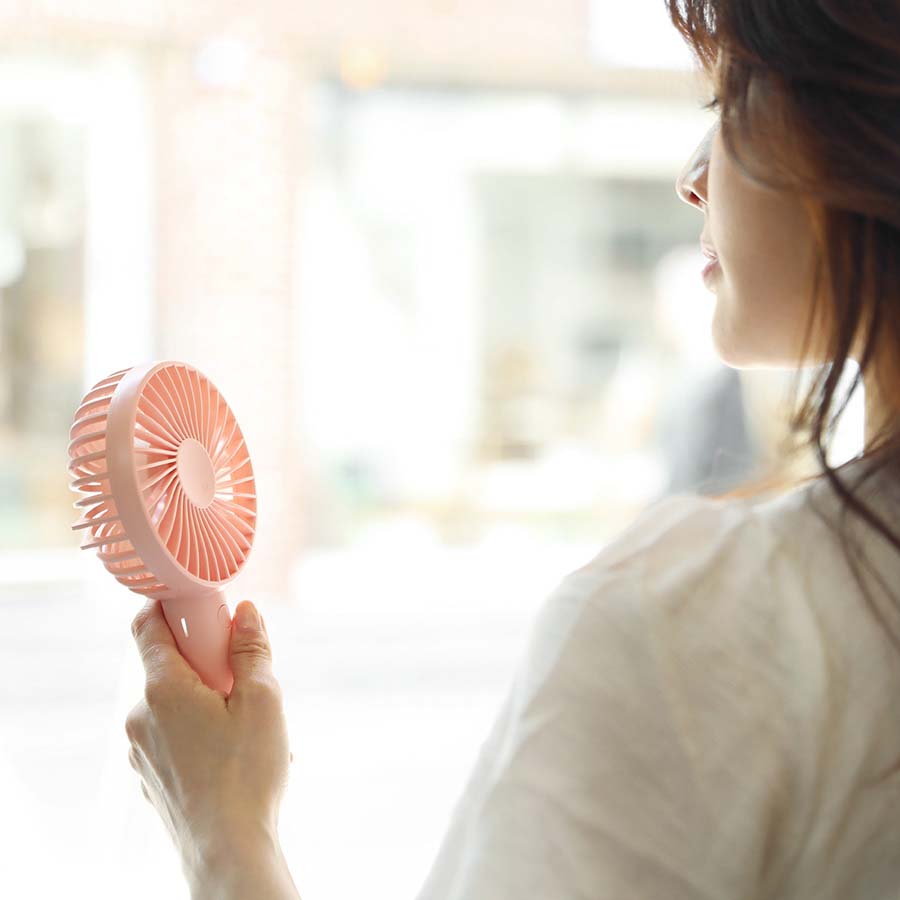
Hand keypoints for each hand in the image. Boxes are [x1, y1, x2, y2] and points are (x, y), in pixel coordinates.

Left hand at [125, 598, 292, 881]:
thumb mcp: (263, 700)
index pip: (147, 625)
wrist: (228, 850)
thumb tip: (245, 613)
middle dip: (204, 662)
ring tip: (246, 727)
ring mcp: (140, 750)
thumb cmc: (247, 774)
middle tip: (242, 677)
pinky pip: (172, 737)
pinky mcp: (149, 776)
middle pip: (166, 665)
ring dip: (204, 701)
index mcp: (163, 689)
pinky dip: (198, 731)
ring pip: (171, 704)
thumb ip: (251, 650)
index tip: (201, 606)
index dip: (171, 605)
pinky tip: (232, 755)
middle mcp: (140, 716)